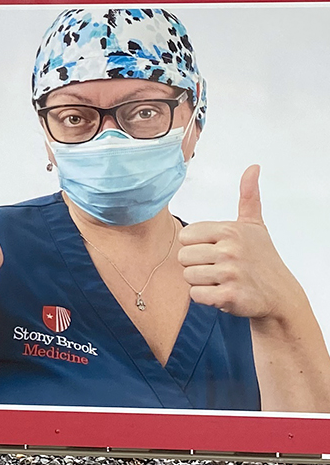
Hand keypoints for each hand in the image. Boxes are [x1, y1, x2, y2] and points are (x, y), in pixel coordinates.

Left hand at [178, 165, 300, 320]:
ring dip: (201, 282)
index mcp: (229, 230)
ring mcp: (230, 273)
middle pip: (183, 257)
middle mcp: (229, 250)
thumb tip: (253, 167)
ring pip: (187, 276)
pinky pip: (196, 295)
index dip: (196, 246)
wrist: (281, 295)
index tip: (215, 250)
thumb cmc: (262, 258)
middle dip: (197, 265)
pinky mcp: (229, 296)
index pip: (185, 236)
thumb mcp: (255, 225)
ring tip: (221, 280)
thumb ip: (248, 196)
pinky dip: (205, 297)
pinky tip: (221, 293)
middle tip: (219, 268)